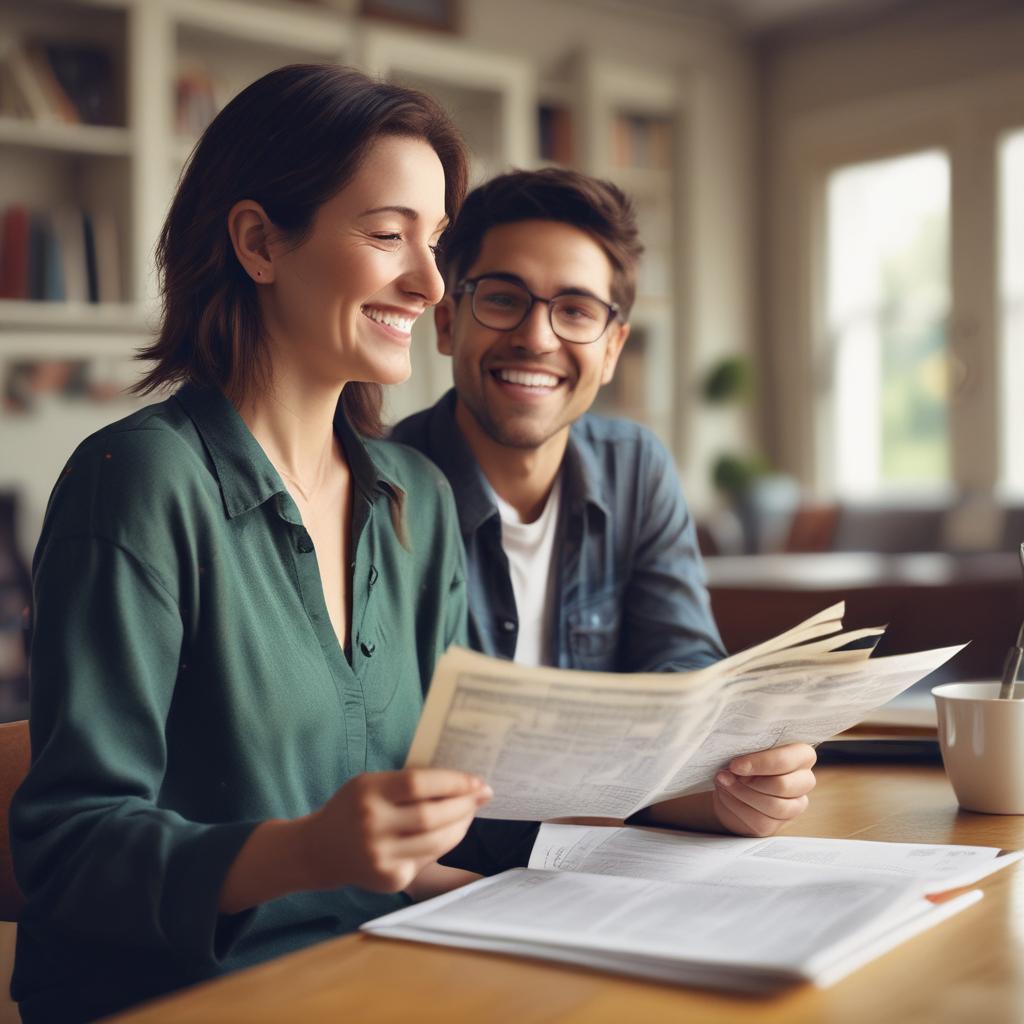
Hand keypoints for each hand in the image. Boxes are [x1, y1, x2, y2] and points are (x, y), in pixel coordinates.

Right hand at [301, 769, 491, 892]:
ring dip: (461, 825)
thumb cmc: (353, 808)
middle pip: (433, 816)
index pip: (418, 784)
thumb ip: (407, 783)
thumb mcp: (371, 783)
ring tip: (470, 812)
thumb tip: (459, 782)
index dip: (453, 782)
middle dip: (465, 804)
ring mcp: (381, 856)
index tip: (476, 780)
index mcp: (369, 793)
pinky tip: (449, 832)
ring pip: (437, 841)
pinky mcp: (389, 879)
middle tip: (482, 795)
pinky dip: (444, 844)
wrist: (319, 850)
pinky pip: (429, 859)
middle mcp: (373, 825)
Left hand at [712, 743, 815, 837]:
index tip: (735, 765)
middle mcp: (804, 780)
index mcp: (802, 754)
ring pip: (774, 806)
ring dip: (742, 794)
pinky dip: (737, 807)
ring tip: (724, 782)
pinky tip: (727, 795)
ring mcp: (794, 805)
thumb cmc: (742, 758)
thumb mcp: (746, 748)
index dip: (760, 763)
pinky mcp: (777, 824)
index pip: (787, 760)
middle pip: (782, 785)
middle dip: (750, 781)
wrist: (729, 781)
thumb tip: (739, 760)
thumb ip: (749, 748)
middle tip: (728, 774)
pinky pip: (760, 821)